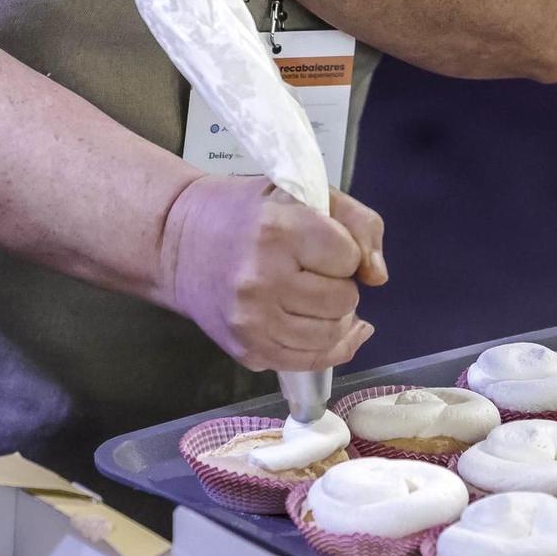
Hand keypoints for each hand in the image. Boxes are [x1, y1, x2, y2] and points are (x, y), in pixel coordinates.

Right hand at [158, 175, 388, 372]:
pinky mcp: (248, 350)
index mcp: (277, 230)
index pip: (349, 257)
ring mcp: (253, 321)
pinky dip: (328, 347)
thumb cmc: (248, 212)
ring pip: (332, 334)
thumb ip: (358, 223)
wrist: (178, 243)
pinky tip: (324, 327)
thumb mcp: (305, 194)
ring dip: (333, 316)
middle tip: (313, 270)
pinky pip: (311, 362)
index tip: (321, 243)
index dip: (344, 250)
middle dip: (339, 284)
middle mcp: (262, 279)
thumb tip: (378, 276)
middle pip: (344, 300)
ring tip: (312, 296)